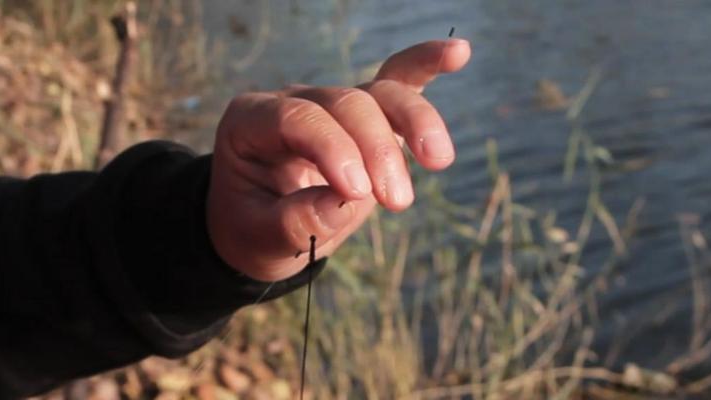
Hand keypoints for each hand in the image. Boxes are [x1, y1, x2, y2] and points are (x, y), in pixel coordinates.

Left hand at [207, 38, 471, 280]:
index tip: (358, 193)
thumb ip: (295, 221)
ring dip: (414, 123)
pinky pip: (397, 80)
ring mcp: (331, 103)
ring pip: (379, 93)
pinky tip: (458, 53)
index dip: (334, 149)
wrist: (262, 229)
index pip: (298, 118)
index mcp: (251, 122)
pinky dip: (427, 65)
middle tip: (398, 203)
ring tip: (439, 161)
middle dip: (377, 149)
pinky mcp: (366, 114)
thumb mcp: (260, 237)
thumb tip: (343, 202)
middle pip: (346, 103)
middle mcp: (294, 102)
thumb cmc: (254, 229)